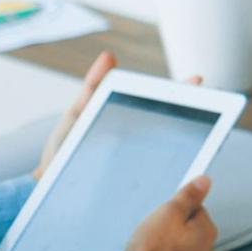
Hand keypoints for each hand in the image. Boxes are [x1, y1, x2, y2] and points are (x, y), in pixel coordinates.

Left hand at [38, 56, 203, 178]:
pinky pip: (161, 183)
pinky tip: (183, 168)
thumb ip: (92, 89)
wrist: (49, 194)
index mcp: (134, 126)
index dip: (184, 93)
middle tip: (203, 101)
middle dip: (193, 111)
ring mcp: (145, 170)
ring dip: (188, 144)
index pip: (166, 107)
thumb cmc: (62, 155)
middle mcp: (145, 147)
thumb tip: (108, 56)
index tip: (197, 80)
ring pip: (176, 156)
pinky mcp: (141, 192)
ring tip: (197, 130)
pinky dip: (174, 177)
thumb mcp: (75, 118)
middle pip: (177, 127)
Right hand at [122, 175, 218, 250]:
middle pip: (187, 230)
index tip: (161, 219)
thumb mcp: (169, 213)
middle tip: (153, 237)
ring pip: (179, 249)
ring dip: (166, 249)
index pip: (194, 210)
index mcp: (207, 231)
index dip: (173, 212)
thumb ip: (188, 196)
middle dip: (170, 231)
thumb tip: (204, 181)